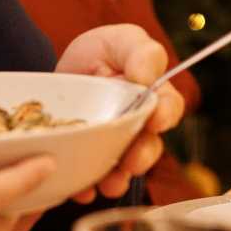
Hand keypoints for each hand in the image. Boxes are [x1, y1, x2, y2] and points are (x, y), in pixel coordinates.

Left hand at [55, 24, 184, 202]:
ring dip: (118, 180)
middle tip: (132, 162)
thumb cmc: (100, 54)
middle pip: (149, 146)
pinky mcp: (89, 160)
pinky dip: (87, 187)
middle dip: (142, 157)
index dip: (165, 116)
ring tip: (107, 185)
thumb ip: (140, 52)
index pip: (169, 108)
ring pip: (123, 170)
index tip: (156, 120)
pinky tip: (81, 189)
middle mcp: (139, 128)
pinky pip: (91, 179)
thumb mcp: (120, 41)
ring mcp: (115, 147)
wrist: (61, 76)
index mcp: (154, 98)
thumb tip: (146, 78)